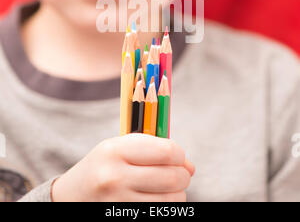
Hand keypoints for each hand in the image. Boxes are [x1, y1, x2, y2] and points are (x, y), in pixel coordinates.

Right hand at [52, 133, 194, 201]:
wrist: (69, 197)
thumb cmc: (102, 167)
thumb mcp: (119, 148)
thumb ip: (154, 150)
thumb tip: (190, 167)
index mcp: (115, 150)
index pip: (166, 151)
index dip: (180, 154)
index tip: (177, 157)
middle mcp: (115, 177)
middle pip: (174, 177)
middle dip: (183, 175)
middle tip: (177, 174)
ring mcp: (118, 204)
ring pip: (173, 201)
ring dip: (177, 194)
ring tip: (164, 188)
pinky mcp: (123, 220)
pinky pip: (162, 215)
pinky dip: (167, 208)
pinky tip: (155, 201)